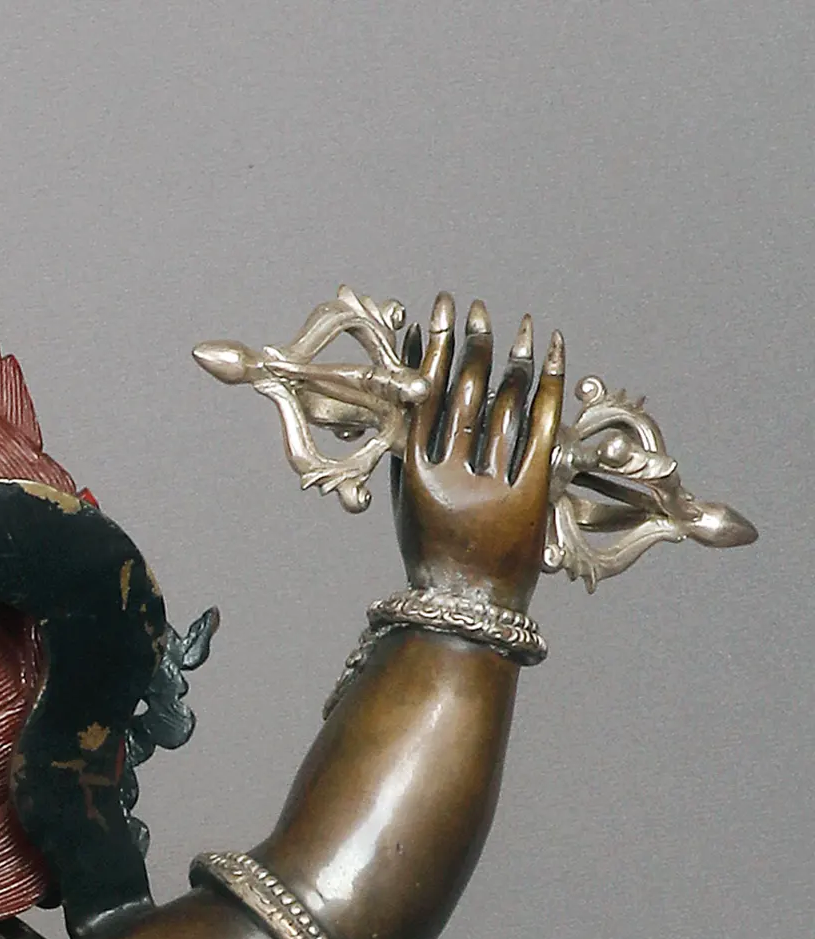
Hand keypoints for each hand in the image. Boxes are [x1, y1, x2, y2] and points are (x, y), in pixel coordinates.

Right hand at [394, 293, 566, 611]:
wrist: (469, 605)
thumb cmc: (434, 548)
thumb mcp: (408, 498)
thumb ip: (409, 445)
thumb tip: (412, 386)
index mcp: (416, 475)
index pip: (425, 395)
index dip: (434, 348)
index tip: (442, 311)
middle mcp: (453, 477)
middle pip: (466, 395)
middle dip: (474, 346)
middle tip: (480, 311)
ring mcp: (495, 486)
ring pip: (507, 408)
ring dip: (514, 361)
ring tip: (516, 328)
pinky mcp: (533, 495)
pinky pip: (545, 429)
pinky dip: (551, 388)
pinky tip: (553, 356)